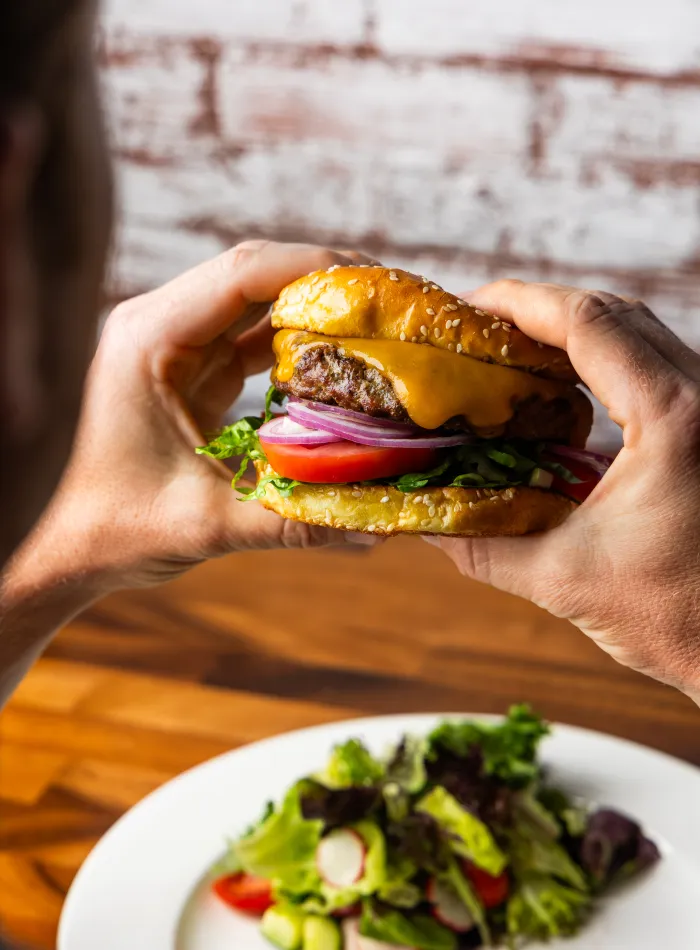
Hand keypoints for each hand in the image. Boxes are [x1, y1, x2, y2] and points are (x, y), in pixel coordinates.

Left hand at [15, 241, 373, 593]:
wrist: (69, 546)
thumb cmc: (114, 528)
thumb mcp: (205, 524)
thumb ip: (290, 521)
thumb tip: (377, 526)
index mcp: (148, 339)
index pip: (241, 274)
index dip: (312, 268)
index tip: (373, 285)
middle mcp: (158, 327)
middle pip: (252, 275)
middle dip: (321, 283)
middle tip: (386, 303)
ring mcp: (173, 346)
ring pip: (253, 303)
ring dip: (309, 311)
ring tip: (372, 324)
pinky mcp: (187, 371)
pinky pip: (248, 339)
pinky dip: (292, 345)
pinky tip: (335, 361)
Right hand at [427, 280, 699, 701]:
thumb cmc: (679, 619)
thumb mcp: (564, 581)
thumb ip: (483, 546)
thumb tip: (422, 520)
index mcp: (673, 418)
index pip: (587, 323)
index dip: (520, 303)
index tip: (467, 306)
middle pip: (614, 312)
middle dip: (540, 308)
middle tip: (479, 326)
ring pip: (640, 331)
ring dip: (572, 330)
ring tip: (511, 348)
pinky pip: (654, 363)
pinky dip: (603, 359)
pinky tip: (563, 384)